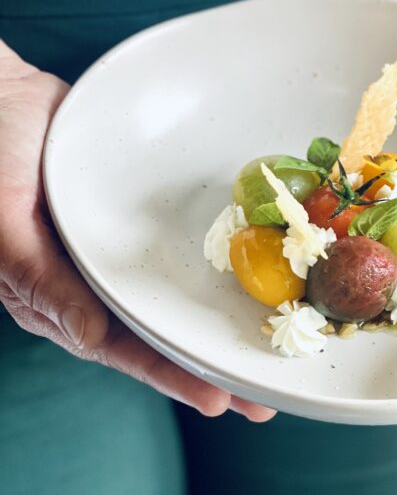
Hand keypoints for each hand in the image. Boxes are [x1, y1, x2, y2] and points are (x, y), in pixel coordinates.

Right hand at [0, 43, 274, 421]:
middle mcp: (94, 284)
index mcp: (56, 297)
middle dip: (208, 368)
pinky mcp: (138, 221)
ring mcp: (119, 254)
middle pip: (159, 335)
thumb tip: (90, 338)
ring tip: (272, 351)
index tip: (217, 399)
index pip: (120, 348)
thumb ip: (38, 279)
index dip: (169, 375)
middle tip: (262, 398)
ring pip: (174, 298)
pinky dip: (215, 267)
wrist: (2, 96)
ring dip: (220, 324)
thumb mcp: (3, 218)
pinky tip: (254, 277)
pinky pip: (178, 249)